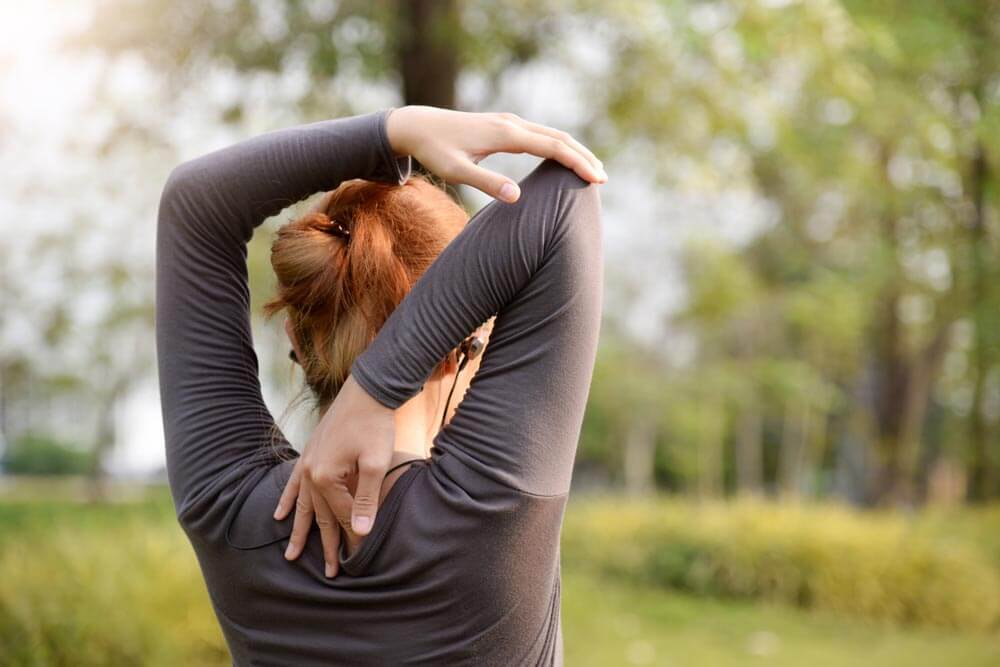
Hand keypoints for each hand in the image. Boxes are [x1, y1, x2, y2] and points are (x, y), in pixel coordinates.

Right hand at [273, 375, 393, 576]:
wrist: (368, 390)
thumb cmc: (375, 425)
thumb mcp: (375, 463)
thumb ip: (366, 500)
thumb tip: (360, 533)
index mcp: (325, 476)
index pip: (341, 516)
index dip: (353, 539)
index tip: (360, 560)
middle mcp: (310, 472)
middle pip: (319, 515)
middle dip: (326, 545)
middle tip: (330, 573)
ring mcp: (307, 462)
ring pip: (303, 504)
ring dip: (300, 529)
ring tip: (292, 554)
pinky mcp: (310, 453)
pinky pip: (294, 483)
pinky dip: (288, 499)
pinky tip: (281, 513)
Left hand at [386, 106, 607, 202]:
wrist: (418, 125)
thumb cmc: (435, 151)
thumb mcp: (457, 171)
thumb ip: (486, 182)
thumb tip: (517, 196)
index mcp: (506, 134)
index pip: (553, 147)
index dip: (577, 164)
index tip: (596, 180)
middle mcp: (512, 124)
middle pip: (559, 138)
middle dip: (583, 157)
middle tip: (603, 178)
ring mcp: (510, 122)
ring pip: (552, 134)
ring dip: (574, 151)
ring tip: (591, 170)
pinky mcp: (505, 126)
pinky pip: (540, 135)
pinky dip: (559, 146)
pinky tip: (563, 160)